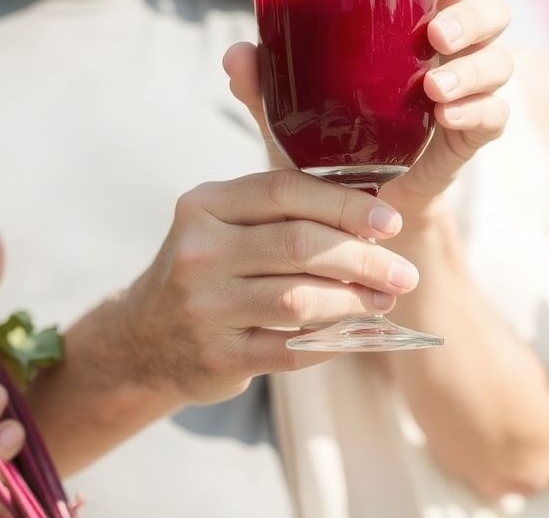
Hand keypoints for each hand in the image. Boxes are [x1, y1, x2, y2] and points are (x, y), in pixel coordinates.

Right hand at [120, 170, 419, 404]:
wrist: (145, 339)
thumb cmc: (208, 269)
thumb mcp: (222, 224)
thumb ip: (279, 211)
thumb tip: (370, 217)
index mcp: (204, 206)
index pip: (282, 191)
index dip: (343, 204)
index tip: (389, 221)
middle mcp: (198, 252)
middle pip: (298, 245)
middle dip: (363, 259)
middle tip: (403, 272)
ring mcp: (204, 307)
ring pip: (299, 300)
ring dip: (354, 302)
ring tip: (384, 301)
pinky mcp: (217, 357)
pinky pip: (292, 349)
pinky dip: (333, 340)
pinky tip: (356, 333)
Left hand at [223, 0, 512, 218]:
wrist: (345, 207)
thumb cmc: (320, 139)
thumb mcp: (285, 110)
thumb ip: (262, 82)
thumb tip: (237, 55)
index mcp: (410, 24)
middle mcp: (448, 52)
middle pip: (491, 12)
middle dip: (472, 15)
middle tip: (435, 34)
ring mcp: (466, 93)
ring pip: (500, 62)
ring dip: (473, 69)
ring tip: (433, 89)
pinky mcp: (470, 138)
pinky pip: (496, 116)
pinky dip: (476, 112)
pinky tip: (446, 117)